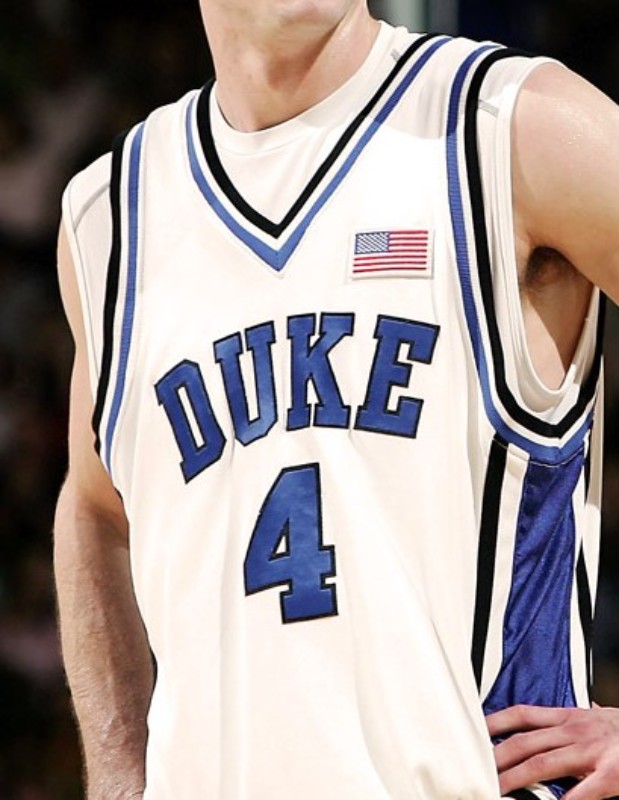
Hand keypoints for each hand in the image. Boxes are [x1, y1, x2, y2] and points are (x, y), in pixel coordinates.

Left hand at [486, 704, 618, 799]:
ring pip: (541, 764)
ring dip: (514, 778)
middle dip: (497, 757)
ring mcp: (590, 751)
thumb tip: (568, 710)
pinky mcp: (611, 774)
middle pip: (524, 742)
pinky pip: (582, 790)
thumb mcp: (598, 716)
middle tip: (477, 769)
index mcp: (569, 718)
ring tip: (496, 789)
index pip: (522, 715)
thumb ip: (578, 717)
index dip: (495, 722)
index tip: (475, 732)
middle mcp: (574, 731)